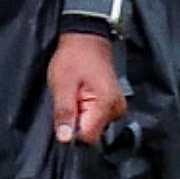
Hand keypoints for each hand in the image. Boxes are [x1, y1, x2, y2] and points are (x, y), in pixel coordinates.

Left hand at [48, 31, 125, 145]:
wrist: (87, 39)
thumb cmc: (74, 58)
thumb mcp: (62, 85)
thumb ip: (64, 113)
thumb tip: (65, 139)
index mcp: (106, 105)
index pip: (89, 137)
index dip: (72, 131)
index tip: (65, 116)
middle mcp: (117, 110)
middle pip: (91, 132)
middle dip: (77, 121)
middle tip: (70, 99)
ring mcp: (117, 107)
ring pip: (93, 125)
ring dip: (81, 115)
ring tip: (76, 94)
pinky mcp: (113, 104)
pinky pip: (96, 117)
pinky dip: (86, 110)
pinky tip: (82, 95)